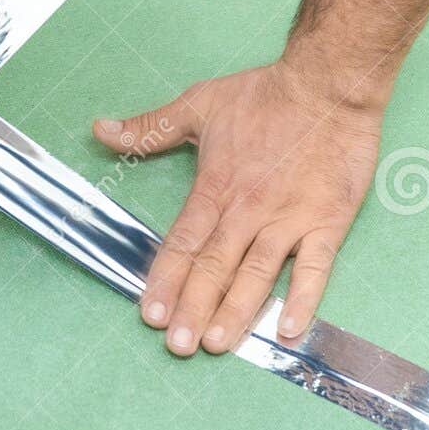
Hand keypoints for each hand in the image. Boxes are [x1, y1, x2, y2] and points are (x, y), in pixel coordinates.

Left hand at [93, 61, 382, 355]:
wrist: (328, 83)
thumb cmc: (263, 95)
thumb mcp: (198, 104)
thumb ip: (149, 127)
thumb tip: (100, 130)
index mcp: (216, 187)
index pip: (183, 242)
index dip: (165, 279)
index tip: (150, 313)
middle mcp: (248, 210)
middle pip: (215, 267)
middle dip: (194, 308)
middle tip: (178, 346)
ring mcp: (289, 218)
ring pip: (258, 274)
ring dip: (237, 311)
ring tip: (219, 344)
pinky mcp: (327, 221)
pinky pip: (316, 268)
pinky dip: (303, 299)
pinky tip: (286, 329)